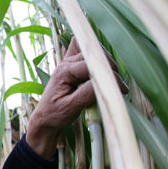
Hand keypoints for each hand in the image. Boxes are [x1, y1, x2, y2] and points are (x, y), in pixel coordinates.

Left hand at [26, 37, 126, 158]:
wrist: (45, 118)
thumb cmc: (55, 114)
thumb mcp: (71, 107)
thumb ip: (87, 94)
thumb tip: (104, 82)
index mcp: (64, 71)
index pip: (91, 66)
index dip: (108, 75)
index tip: (121, 89)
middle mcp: (66, 63)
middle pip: (94, 55)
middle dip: (109, 68)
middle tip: (120, 87)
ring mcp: (69, 61)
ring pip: (93, 51)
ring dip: (106, 63)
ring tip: (114, 81)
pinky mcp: (73, 65)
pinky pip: (84, 50)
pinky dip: (95, 52)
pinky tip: (103, 62)